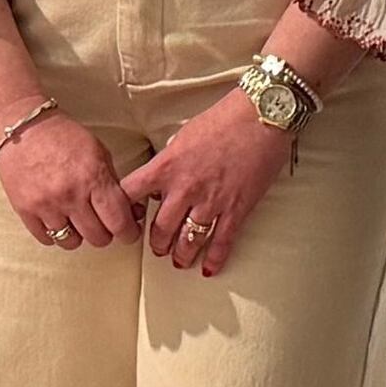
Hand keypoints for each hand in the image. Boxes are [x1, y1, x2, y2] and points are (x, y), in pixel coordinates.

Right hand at [0, 104, 136, 254]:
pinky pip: (46, 238)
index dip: (128, 232)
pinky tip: (58, 219)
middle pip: (98, 238)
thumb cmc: (63, 137)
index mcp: (93, 177)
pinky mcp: (25, 210)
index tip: (128, 232)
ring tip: (78, 221)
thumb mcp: (98, 152)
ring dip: (79, 235)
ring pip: (71, 242)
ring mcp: (46, 204)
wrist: (24, 127)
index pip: (118, 222)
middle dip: (105, 234)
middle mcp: (70, 194)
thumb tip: (132, 213)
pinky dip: (54, 234)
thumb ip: (115, 184)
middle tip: (103, 224)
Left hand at [123, 92, 292, 278]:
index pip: (130, 194)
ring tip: (178, 260)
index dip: (123, 209)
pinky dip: (214, 259)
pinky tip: (209, 268)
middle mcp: (185, 189)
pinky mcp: (237, 210)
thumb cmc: (224, 119)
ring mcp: (211, 202)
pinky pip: (221, 242)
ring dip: (180, 255)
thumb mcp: (184, 136)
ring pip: (188, 241)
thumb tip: (162, 176)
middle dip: (156, 243)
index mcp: (167, 167)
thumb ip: (170, 160)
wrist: (262, 117)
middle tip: (157, 247)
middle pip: (159, 228)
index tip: (125, 217)